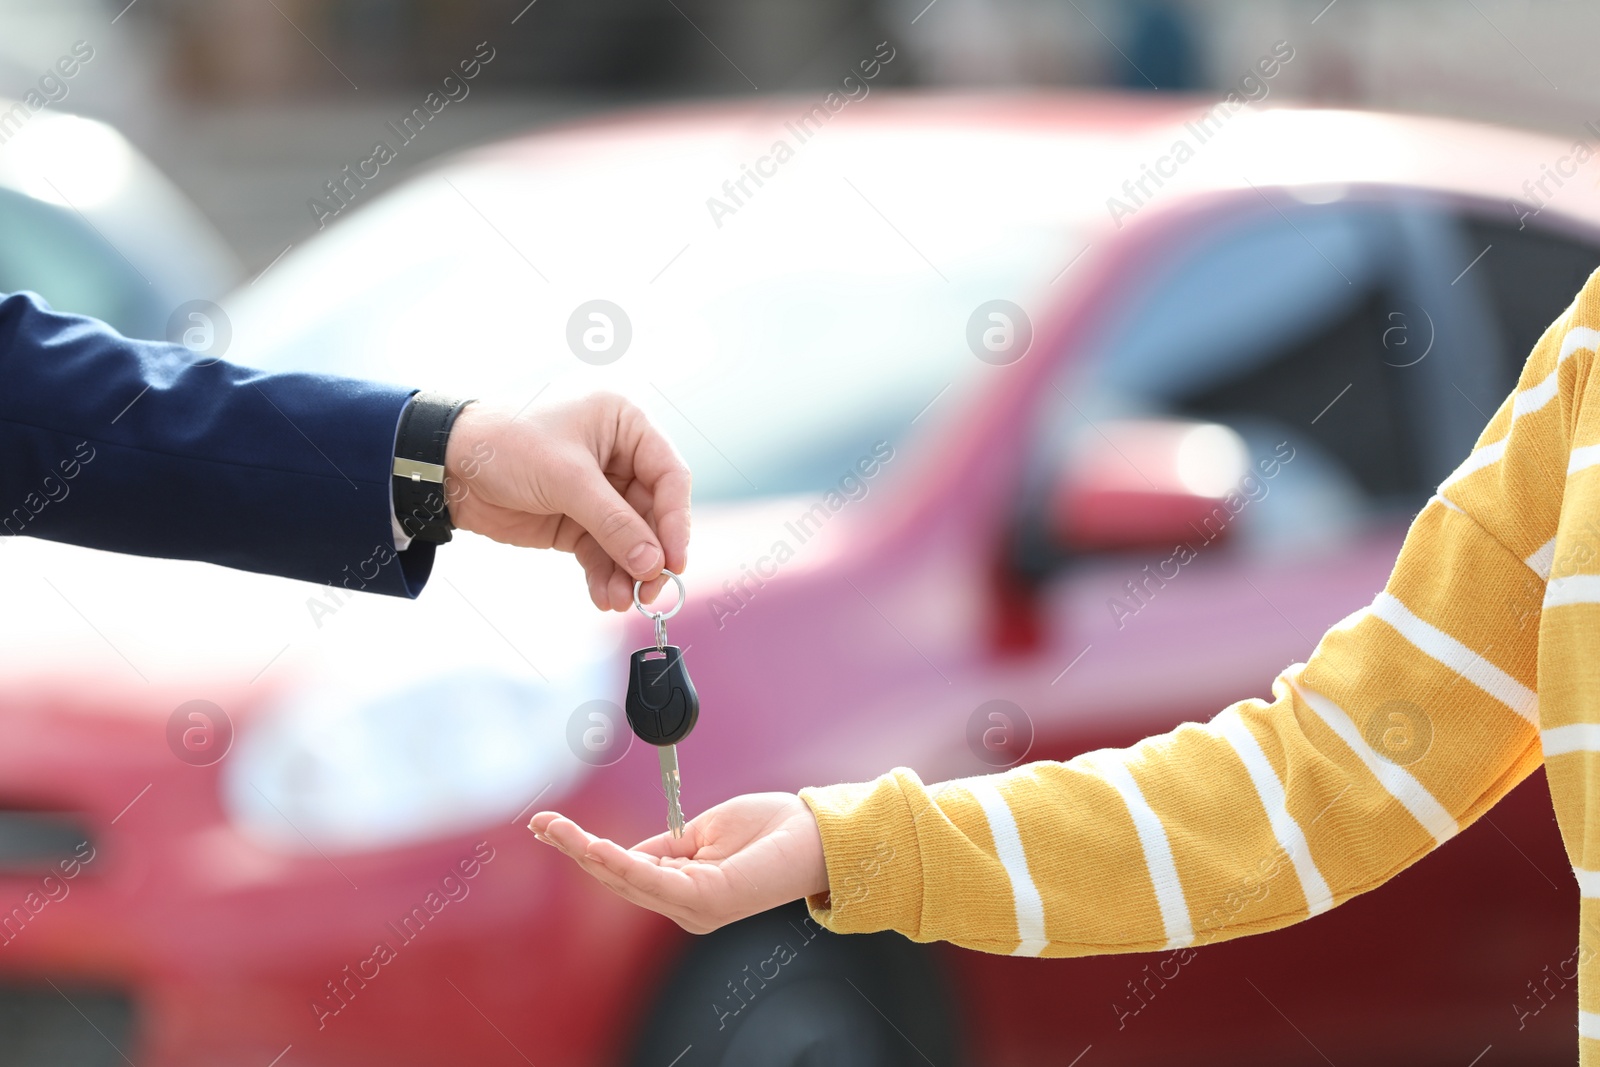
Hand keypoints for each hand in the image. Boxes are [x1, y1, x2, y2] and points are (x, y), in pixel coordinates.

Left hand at [443, 393, 690, 610]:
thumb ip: (614, 523)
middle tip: (651, 590)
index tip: (675, 560)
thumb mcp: (565, 479)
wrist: (445, 465)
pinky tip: (604, 596)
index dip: (676, 519)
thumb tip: (653, 564)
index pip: (669, 474)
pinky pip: (602, 550)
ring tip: (622, 600)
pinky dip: (605, 574)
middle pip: (652, 512)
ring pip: (629, 537)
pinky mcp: (576, 518)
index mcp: (624, 422)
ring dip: (627, 571)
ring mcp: (598, 489)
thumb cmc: (504, 444)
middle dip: (649, 554)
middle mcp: (618, 454)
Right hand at [529, 793, 828, 933]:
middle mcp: (685, 906)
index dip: (587, 849)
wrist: (817, 833)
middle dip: (575, 850)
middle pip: (617, 878)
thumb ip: (667, 845)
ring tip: (555, 830)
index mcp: (685, 890)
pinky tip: (595, 847)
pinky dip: (621, 863)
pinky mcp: (705, 899)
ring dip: (587, 853)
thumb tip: (630, 849)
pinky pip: (652, 880)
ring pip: (627, 879)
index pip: (625, 872)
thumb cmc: (772, 831)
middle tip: (540, 823)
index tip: (552, 825)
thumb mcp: (705, 831)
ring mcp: (694, 907)